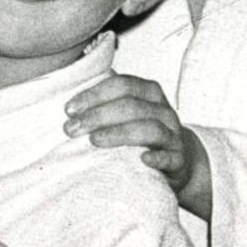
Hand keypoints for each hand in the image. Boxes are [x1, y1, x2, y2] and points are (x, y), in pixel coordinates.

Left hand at [64, 74, 211, 215]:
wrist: (179, 161)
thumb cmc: (142, 135)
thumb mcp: (127, 114)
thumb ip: (105, 103)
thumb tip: (67, 96)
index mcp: (149, 94)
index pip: (123, 85)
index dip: (95, 94)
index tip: (69, 109)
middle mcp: (163, 111)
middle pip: (132, 106)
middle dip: (98, 115)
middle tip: (71, 129)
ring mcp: (173, 136)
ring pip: (150, 129)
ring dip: (119, 133)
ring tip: (94, 141)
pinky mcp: (178, 160)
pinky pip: (170, 157)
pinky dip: (157, 158)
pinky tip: (142, 159)